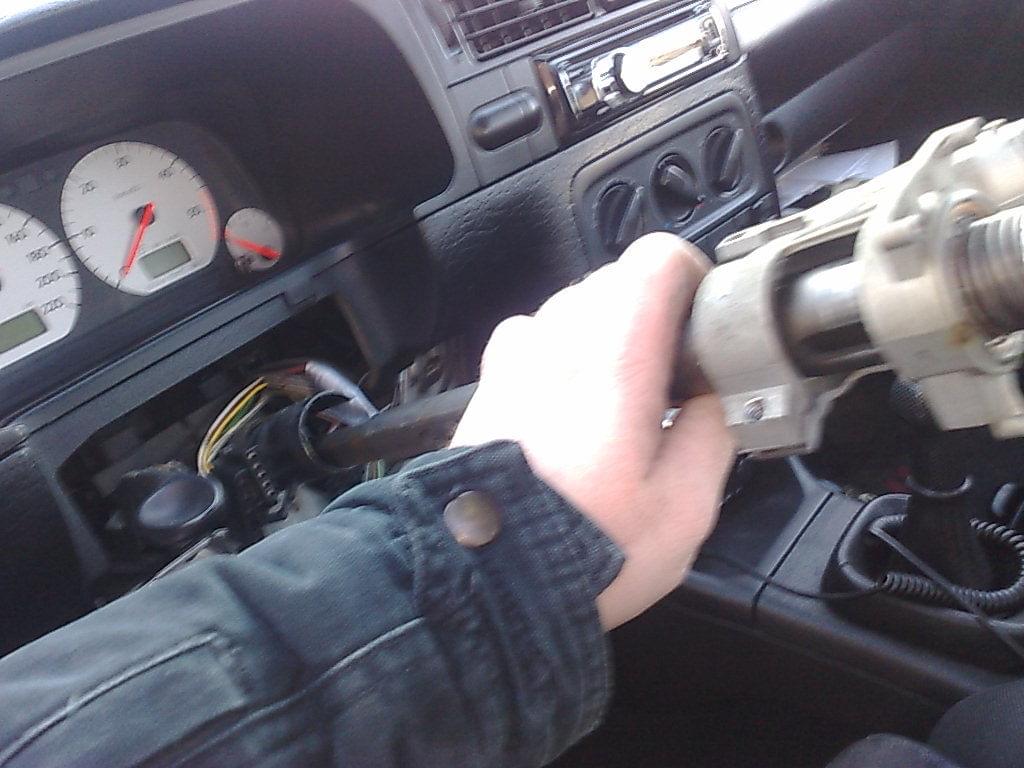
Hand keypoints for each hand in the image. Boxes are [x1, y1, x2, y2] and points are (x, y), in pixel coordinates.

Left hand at [452, 233, 735, 629]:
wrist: (485, 581)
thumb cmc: (586, 550)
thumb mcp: (685, 509)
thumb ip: (716, 432)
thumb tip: (720, 392)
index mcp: (614, 363)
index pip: (655, 259)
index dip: (691, 279)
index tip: (702, 323)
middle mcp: (556, 344)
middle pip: (616, 279)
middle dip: (652, 315)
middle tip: (667, 379)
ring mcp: (514, 360)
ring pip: (573, 305)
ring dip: (605, 334)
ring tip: (618, 400)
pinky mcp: (489, 383)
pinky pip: (534, 336)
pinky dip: (561, 353)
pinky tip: (570, 404)